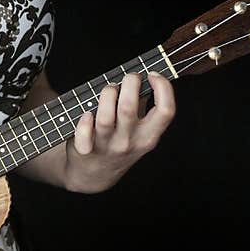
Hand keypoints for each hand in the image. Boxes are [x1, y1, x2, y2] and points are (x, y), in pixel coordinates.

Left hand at [64, 71, 175, 193]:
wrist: (96, 175)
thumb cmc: (119, 142)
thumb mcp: (140, 130)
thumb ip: (145, 106)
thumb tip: (148, 75)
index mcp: (149, 135)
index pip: (166, 111)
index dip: (163, 88)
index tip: (153, 75)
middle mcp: (130, 141)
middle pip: (129, 108)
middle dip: (129, 83)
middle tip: (128, 77)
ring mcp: (107, 146)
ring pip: (105, 117)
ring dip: (106, 95)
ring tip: (109, 89)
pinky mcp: (86, 150)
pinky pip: (83, 135)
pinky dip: (84, 121)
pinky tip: (87, 113)